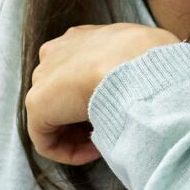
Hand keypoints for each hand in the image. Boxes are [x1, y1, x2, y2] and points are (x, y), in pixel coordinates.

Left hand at [26, 22, 179, 164]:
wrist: (136, 64)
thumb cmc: (152, 59)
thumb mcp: (147, 52)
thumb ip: (135, 64)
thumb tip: (146, 84)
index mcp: (82, 38)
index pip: (80, 69)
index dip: (100, 93)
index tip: (120, 107)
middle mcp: (57, 52)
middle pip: (63, 92)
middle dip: (84, 114)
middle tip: (111, 125)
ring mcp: (44, 77)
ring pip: (54, 117)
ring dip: (78, 134)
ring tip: (106, 142)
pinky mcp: (37, 105)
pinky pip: (47, 139)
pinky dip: (69, 152)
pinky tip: (94, 152)